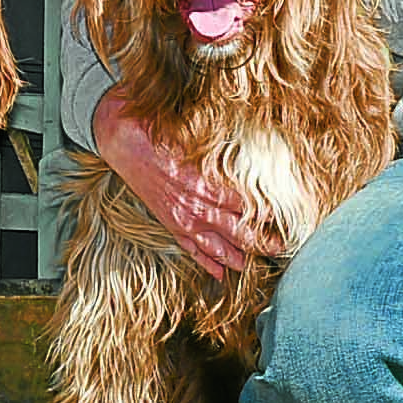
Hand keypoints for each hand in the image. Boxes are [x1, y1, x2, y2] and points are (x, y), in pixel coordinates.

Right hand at [93, 88, 272, 279]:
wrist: (117, 138)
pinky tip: (220, 273)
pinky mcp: (168, 222)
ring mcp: (180, 218)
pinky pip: (190, 248)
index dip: (266, 213)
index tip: (285, 216)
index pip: (243, 204)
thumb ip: (215, 144)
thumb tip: (247, 139)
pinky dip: (206, 262)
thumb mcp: (188, 132)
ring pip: (215, 246)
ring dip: (237, 256)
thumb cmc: (155, 129)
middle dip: (261, 241)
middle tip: (282, 247)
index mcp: (202, 182)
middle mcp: (193, 206)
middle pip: (236, 230)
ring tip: (255, 264)